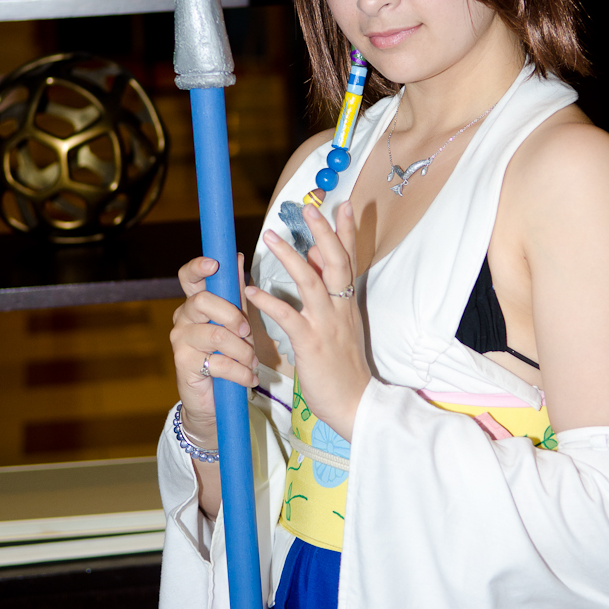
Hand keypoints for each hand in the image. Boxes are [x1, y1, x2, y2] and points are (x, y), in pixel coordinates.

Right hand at [170, 252, 258, 446]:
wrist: (212, 401)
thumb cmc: (226, 356)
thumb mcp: (236, 322)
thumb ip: (235, 292)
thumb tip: (237, 256)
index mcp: (195, 304)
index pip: (188, 277)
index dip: (198, 267)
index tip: (213, 264)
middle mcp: (183, 318)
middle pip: (203, 301)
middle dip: (232, 315)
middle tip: (248, 333)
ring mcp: (180, 340)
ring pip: (216, 335)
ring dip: (243, 351)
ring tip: (252, 363)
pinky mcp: (183, 363)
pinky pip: (219, 362)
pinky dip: (240, 372)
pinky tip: (248, 378)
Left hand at [245, 202, 370, 440]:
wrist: (356, 404)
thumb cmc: (344, 365)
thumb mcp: (342, 323)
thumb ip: (330, 292)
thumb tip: (315, 258)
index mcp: (348, 303)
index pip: (349, 258)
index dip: (346, 231)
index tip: (345, 203)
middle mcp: (341, 308)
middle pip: (336, 262)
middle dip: (324, 233)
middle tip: (310, 208)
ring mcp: (327, 325)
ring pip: (312, 282)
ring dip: (291, 258)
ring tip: (270, 237)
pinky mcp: (311, 344)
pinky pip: (289, 318)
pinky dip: (271, 302)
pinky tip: (252, 290)